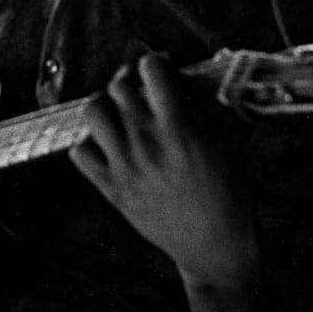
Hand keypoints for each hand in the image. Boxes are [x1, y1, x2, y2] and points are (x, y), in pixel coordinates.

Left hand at [69, 54, 257, 288]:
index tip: (164, 72)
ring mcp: (125, 165)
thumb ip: (210, 107)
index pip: (151, 68)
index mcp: (179, 126)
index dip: (157, 63)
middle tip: (144, 92)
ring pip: (93, 111)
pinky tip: (110, 146)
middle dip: (132, 82)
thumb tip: (194, 78)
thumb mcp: (231, 142)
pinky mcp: (111, 188)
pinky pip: (80, 152)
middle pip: (119, 86)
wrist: (216, 248)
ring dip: (107, 106)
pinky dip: (91, 144)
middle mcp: (146, 141)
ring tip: (122, 114)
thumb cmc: (232, 194)